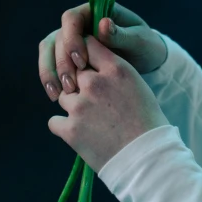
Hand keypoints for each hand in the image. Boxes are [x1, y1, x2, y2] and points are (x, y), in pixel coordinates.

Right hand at [39, 1, 168, 102]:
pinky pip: (52, 66)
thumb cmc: (146, 45)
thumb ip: (121, 34)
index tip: (81, 61)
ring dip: (50, 72)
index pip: (72, 18)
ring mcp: (72, 40)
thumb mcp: (139, 40)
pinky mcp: (69, 57)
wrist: (147, 61)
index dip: (72, 38)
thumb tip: (102, 24)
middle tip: (71, 85)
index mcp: (96, 12)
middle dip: (61, 62)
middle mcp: (80, 24)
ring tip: (58, 95)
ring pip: (49, 52)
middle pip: (57, 37)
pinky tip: (56, 97)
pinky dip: (52, 80)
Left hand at [48, 34, 168, 173]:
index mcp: (115, 68)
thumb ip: (112, 70)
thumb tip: (90, 64)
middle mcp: (95, 83)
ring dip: (73, 105)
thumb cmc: (146, 120)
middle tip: (94, 99)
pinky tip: (81, 132)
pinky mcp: (70, 130)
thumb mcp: (135, 83)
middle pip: (74, 71)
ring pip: (63, 96)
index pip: (88, 44)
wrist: (146, 158)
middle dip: (80, 83)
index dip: (86, 53)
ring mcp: (80, 106)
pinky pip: (55, 121)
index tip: (88, 62)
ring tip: (91, 119)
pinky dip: (64, 127)